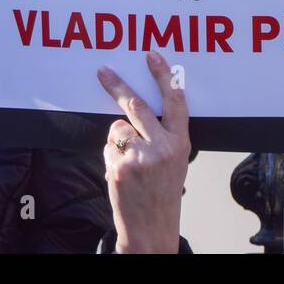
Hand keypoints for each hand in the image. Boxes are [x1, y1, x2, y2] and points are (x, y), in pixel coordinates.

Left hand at [97, 50, 189, 252]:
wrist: (151, 228)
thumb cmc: (163, 192)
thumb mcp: (176, 161)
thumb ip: (164, 135)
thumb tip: (138, 109)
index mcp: (180, 143)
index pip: (175, 101)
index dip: (163, 75)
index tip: (152, 56)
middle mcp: (162, 147)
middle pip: (137, 105)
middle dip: (117, 85)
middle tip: (103, 72)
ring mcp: (140, 157)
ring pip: (117, 127)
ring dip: (118, 139)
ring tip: (130, 162)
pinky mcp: (120, 167)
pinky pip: (108, 147)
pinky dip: (111, 157)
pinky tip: (123, 175)